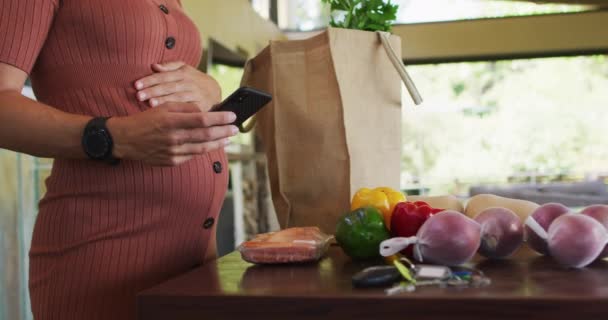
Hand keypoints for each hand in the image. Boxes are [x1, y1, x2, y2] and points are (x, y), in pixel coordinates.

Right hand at [107, 102, 236, 165]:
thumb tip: (204, 110)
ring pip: (202, 148)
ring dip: (218, 143)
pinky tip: (212, 146)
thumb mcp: (164, 107)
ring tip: (228, 139)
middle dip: (224, 132)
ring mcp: (173, 151)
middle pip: (206, 135)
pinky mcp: (171, 161)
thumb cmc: (146, 120)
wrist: (125, 140)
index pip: (202, 119)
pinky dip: (204, 150)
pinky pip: (192, 156)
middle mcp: (174, 137)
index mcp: (172, 120)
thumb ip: (185, 107)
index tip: (232, 116)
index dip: (220, 118)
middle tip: (236, 129)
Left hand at [134, 61, 220, 110]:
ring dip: (163, 100)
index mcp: (183, 73)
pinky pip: (187, 108)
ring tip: (150, 103)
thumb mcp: (185, 69)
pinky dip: (177, 111)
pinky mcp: (200, 106)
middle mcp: (189, 83)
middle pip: (169, 86)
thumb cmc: (194, 80)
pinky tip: (167, 114)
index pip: (164, 76)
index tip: (136, 85)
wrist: (215, 91)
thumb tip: (154, 66)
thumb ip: (169, 66)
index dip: (150, 80)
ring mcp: (195, 95)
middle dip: (153, 90)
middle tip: (139, 95)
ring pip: (177, 97)